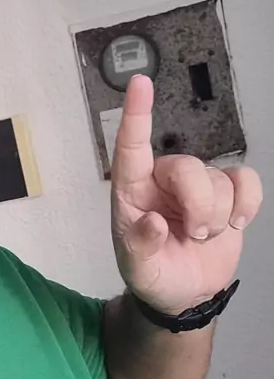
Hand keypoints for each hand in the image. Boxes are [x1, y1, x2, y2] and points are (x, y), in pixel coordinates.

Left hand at [111, 75, 262, 313]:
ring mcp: (197, 185)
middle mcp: (163, 180)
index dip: (136, 115)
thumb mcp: (139, 269)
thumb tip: (153, 223)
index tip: (139, 83)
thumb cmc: (153, 275)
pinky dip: (247, 204)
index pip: (131, 147)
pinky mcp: (227, 192)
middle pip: (188, 168)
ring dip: (218, 217)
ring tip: (203, 237)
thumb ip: (140, 247)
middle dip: (199, 206)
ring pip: (219, 180)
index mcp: (132, 191)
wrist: (185, 295)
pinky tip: (237, 223)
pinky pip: (246, 180)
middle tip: (194, 235)